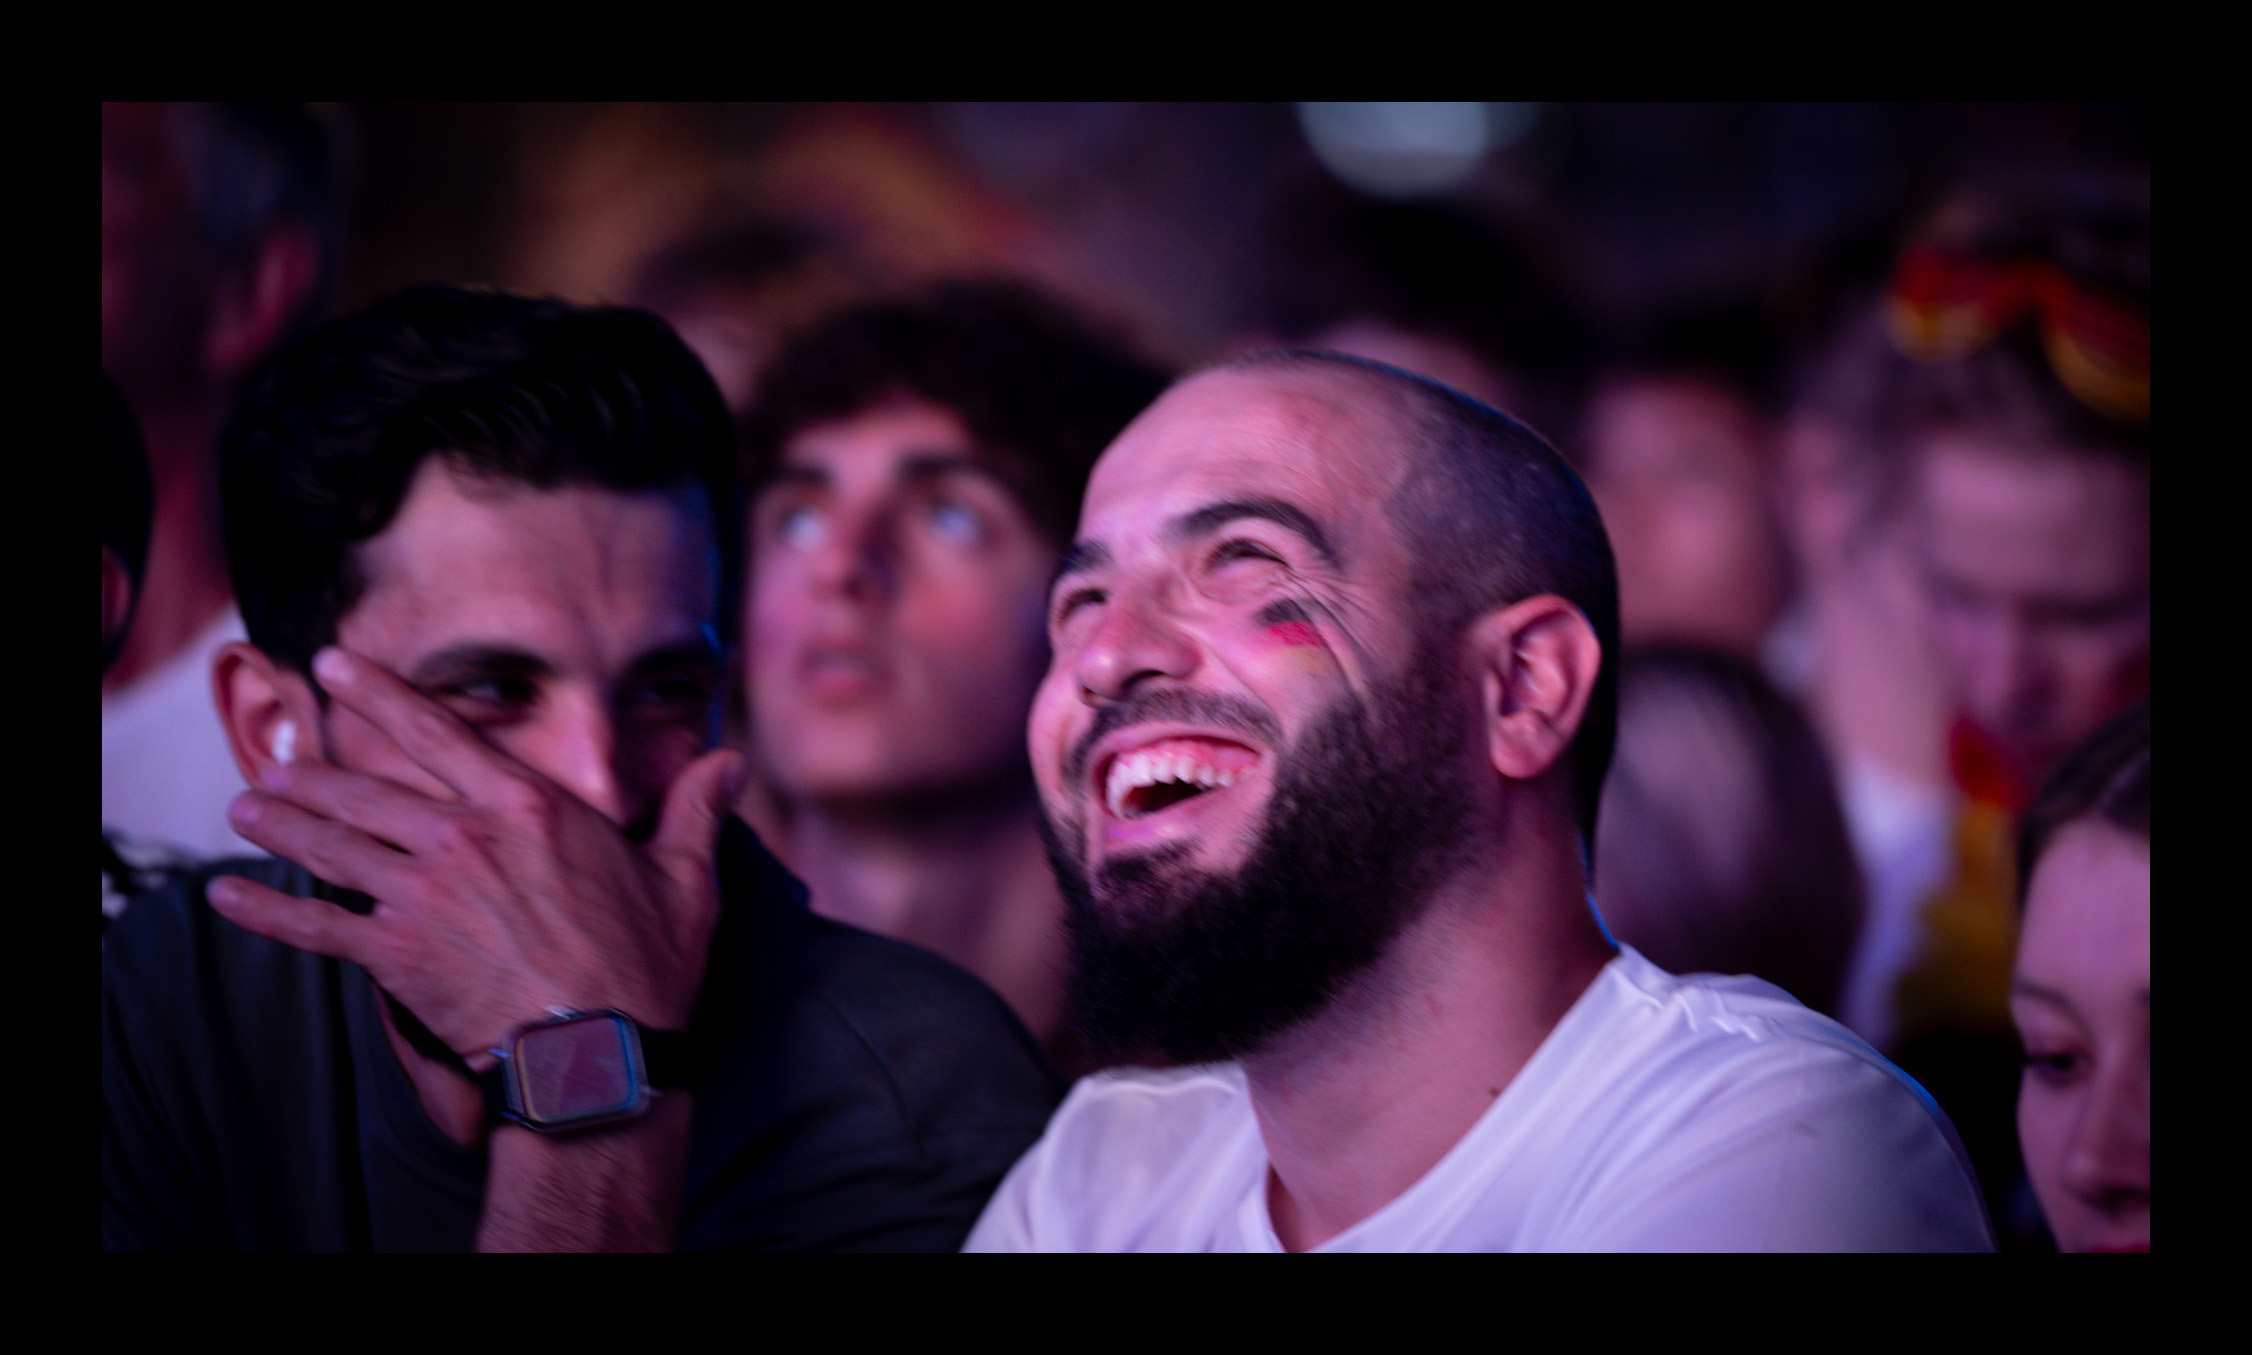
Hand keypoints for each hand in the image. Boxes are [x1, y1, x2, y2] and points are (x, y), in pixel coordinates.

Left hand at [208, 647, 741, 1066]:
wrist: (600, 1052)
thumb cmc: (647, 968)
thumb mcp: (687, 880)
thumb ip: (696, 812)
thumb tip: (730, 764)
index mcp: (529, 807)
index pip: (439, 733)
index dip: (380, 694)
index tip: (334, 665)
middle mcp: (466, 838)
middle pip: (369, 789)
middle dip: (314, 772)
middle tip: (274, 758)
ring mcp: (424, 895)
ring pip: (334, 845)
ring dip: (281, 825)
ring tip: (246, 807)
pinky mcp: (398, 954)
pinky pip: (317, 926)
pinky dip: (266, 911)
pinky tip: (226, 895)